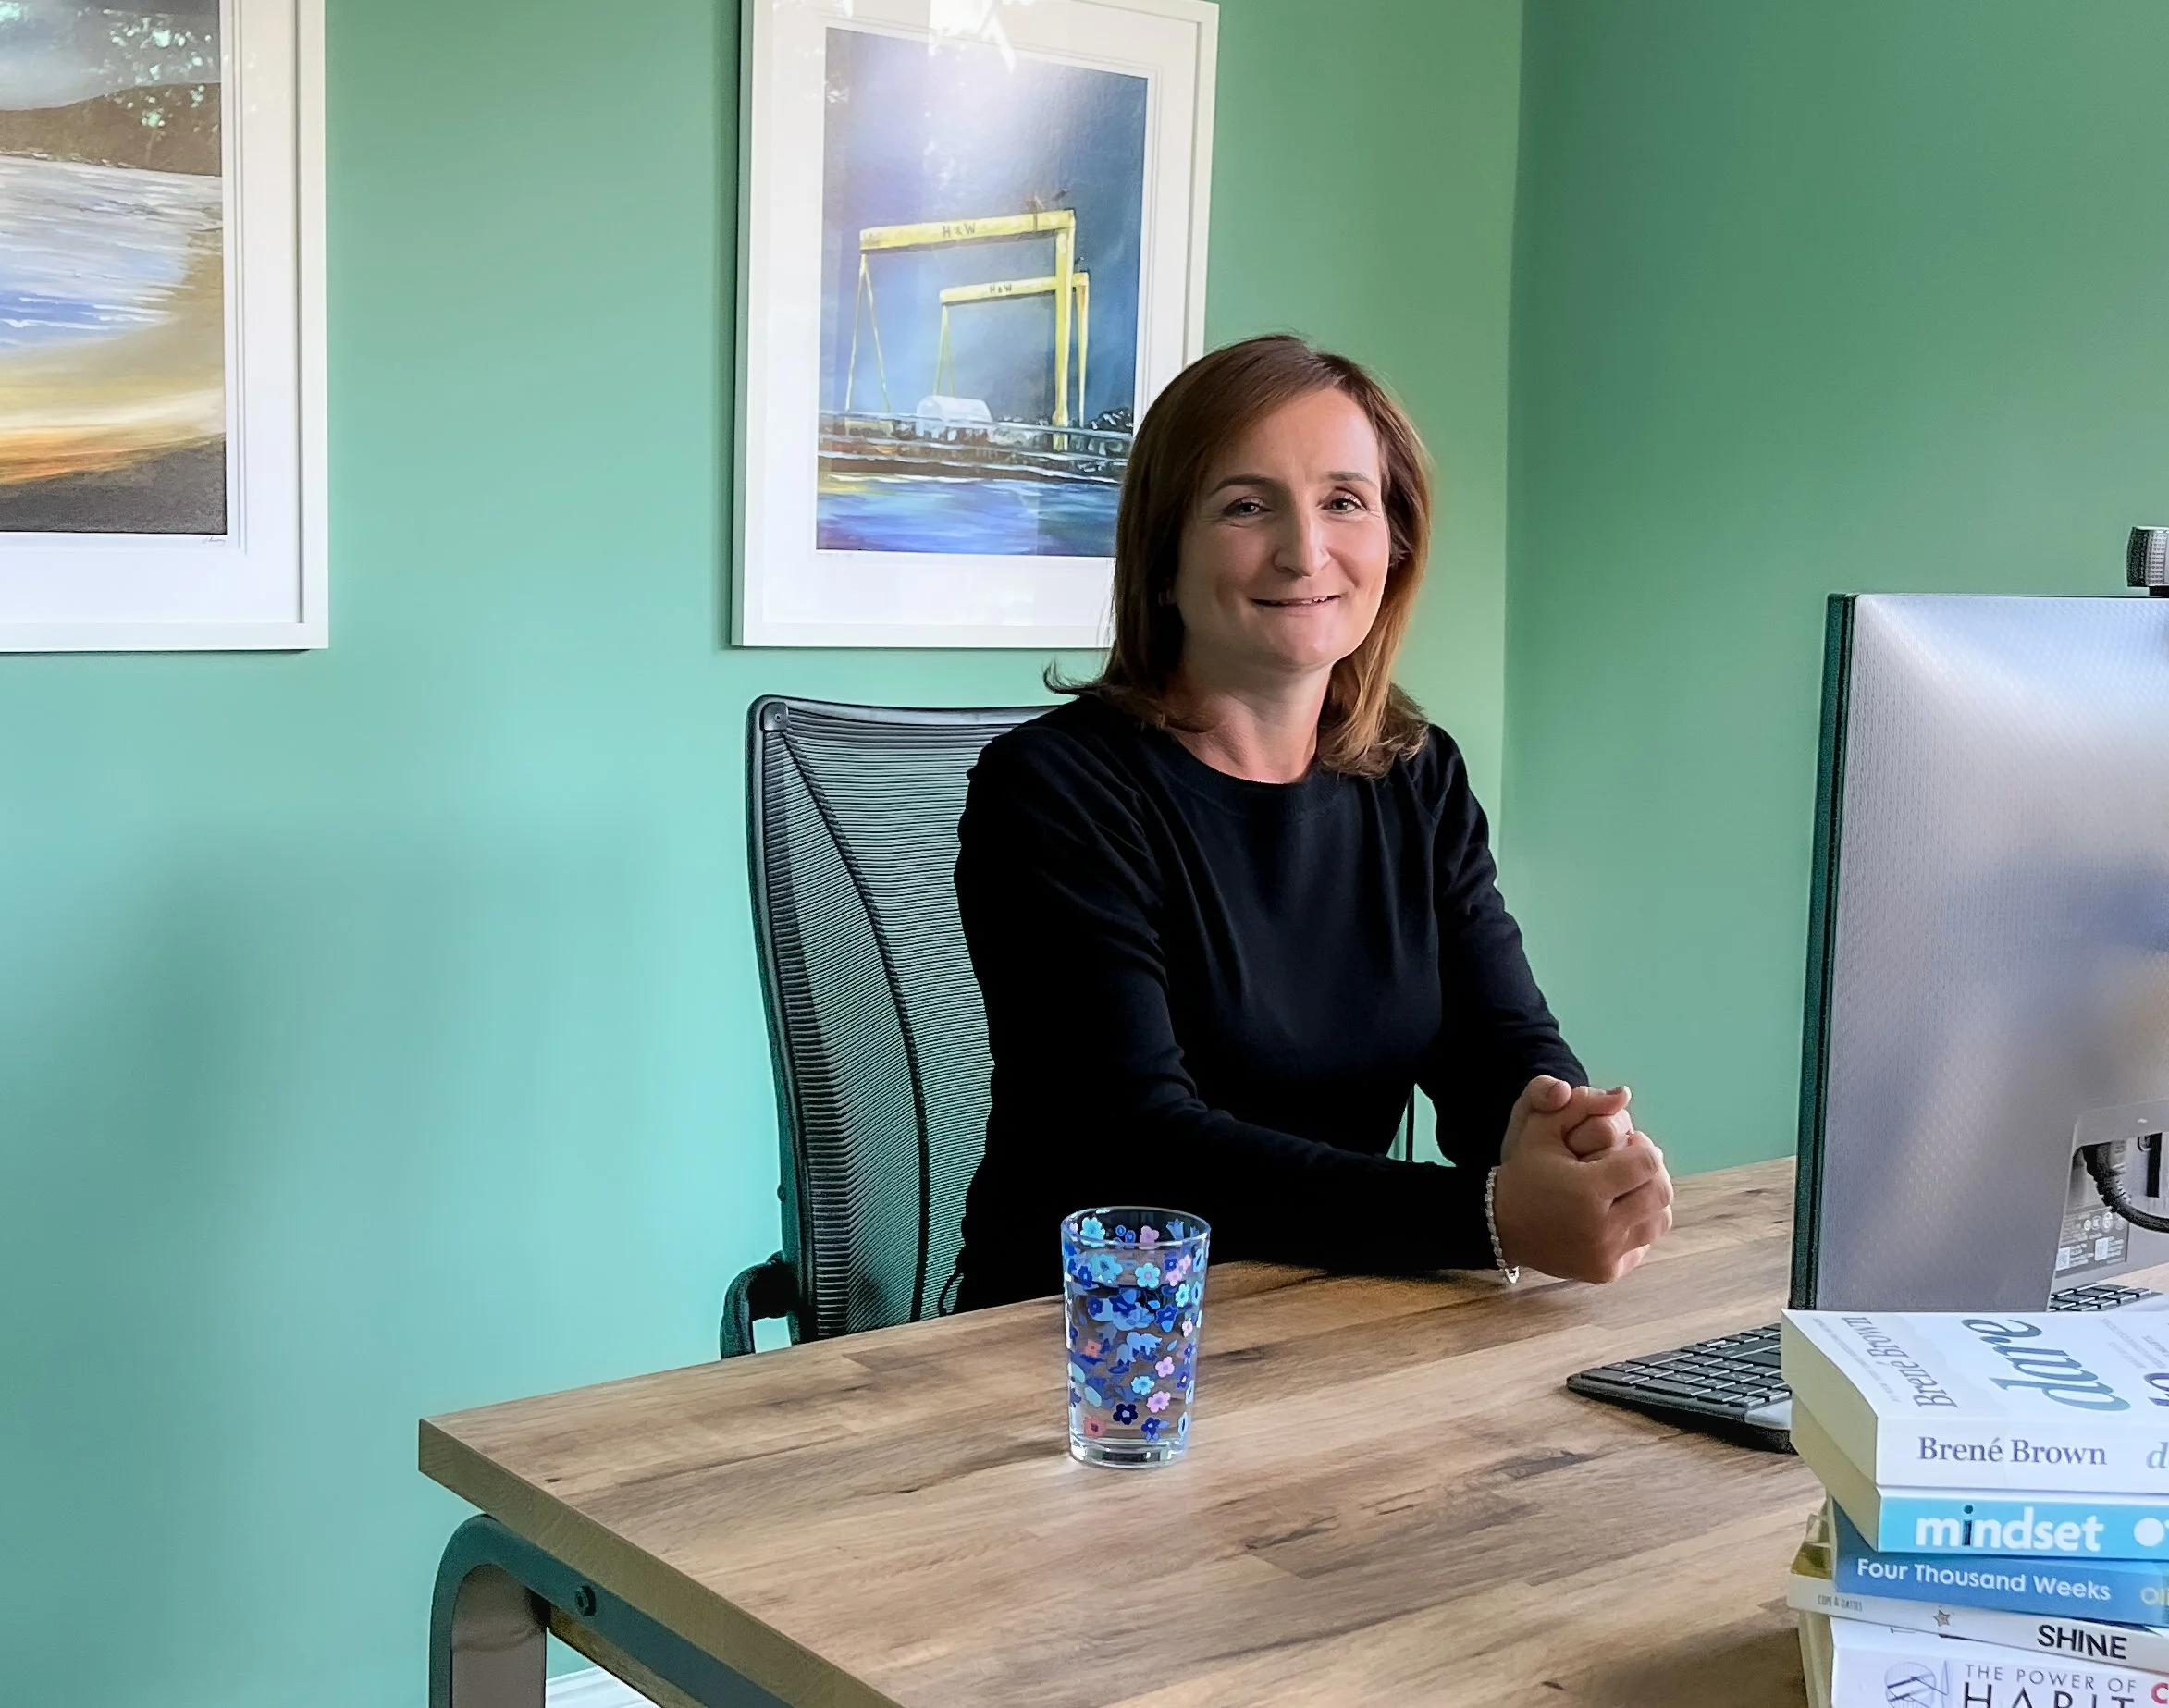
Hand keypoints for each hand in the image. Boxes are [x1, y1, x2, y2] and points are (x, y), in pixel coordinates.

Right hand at [1491, 1076, 1672, 1283]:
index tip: (1626, 1143)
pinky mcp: (1607, 1271)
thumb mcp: (1540, 1129)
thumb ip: (1581, 1103)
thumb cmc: (1525, 1173)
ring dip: (1650, 1197)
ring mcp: (1605, 1254)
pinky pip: (1644, 1243)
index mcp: (1586, 1191)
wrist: (1501, 1225)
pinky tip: (1616, 1210)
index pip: (1647, 1162)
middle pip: (1660, 1191)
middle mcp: (1600, 1228)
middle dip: (1650, 1171)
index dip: (1641, 1146)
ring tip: (1627, 1186)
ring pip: (1659, 1219)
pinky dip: (1638, 1224)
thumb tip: (1624, 1093)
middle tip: (1630, 1161)